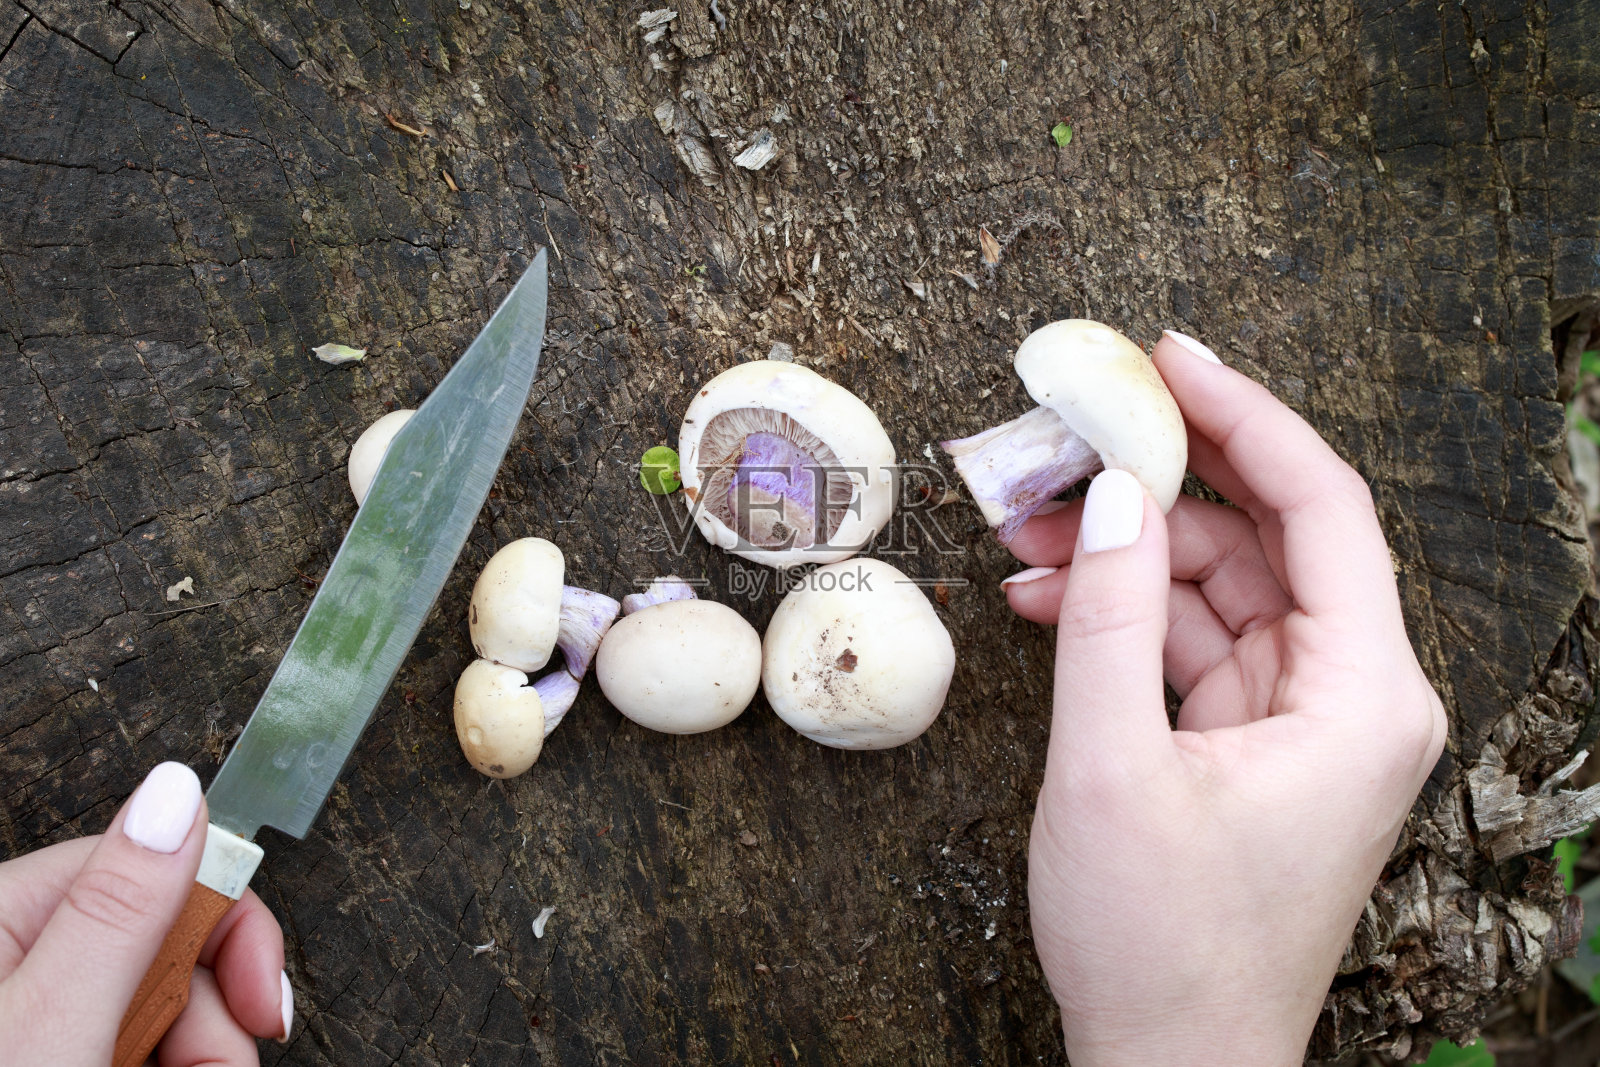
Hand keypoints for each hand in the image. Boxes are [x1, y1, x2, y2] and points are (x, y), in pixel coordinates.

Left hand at [0, 762, 292, 1065]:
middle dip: (213, 1018)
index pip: (160, 875)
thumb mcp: (51, 1026)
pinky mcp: (61, 1051)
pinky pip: (148, 1048)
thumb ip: (117, 912)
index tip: (263, 1002)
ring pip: (169, 1010)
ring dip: (201, 1056)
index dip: (230, 935)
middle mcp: (24, 958)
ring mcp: (42, 1015)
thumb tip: (176, 791)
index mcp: (6, 918)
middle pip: (172, 949)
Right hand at [1000, 332, 1445, 1064]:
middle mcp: (1353, 696)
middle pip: (1262, 541)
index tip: (1170, 357)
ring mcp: (1304, 721)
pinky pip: (1193, 646)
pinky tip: (1045, 600)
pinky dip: (1124, 618)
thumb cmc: (1161, 943)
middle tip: (1061, 445)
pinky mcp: (1256, 744)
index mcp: (1362, 695)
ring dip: (1123, 556)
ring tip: (1022, 531)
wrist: (1171, 1065)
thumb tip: (1105, 497)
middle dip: (1154, 491)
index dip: (1246, 416)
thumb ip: (1107, 617)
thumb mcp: (1110, 767)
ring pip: (1218, 590)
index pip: (1320, 507)